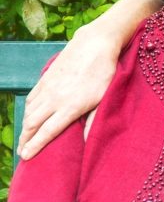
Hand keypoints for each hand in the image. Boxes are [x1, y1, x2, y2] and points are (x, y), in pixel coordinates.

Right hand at [18, 24, 119, 158]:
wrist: (95, 44)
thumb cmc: (104, 72)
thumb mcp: (104, 98)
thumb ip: (93, 120)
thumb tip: (86, 140)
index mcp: (70, 106)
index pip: (47, 131)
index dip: (35, 146)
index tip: (26, 157)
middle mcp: (55, 99)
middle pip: (33, 124)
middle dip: (25, 139)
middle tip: (22, 151)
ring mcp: (48, 87)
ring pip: (30, 111)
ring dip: (25, 126)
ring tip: (24, 136)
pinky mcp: (46, 77)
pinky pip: (32, 97)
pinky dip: (27, 109)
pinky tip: (29, 114)